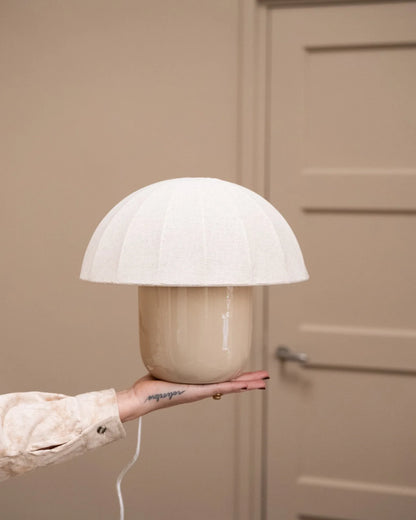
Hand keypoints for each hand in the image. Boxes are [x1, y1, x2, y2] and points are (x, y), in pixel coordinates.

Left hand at [116, 371, 268, 422]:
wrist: (141, 398)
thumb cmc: (150, 384)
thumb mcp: (168, 365)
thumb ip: (176, 356)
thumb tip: (175, 340)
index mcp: (198, 384)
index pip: (222, 379)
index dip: (237, 376)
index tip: (249, 372)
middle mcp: (202, 389)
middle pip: (232, 384)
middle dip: (249, 381)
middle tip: (265, 379)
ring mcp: (201, 392)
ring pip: (230, 387)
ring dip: (247, 385)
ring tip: (262, 383)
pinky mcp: (196, 392)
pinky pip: (220, 388)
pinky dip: (234, 387)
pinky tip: (245, 386)